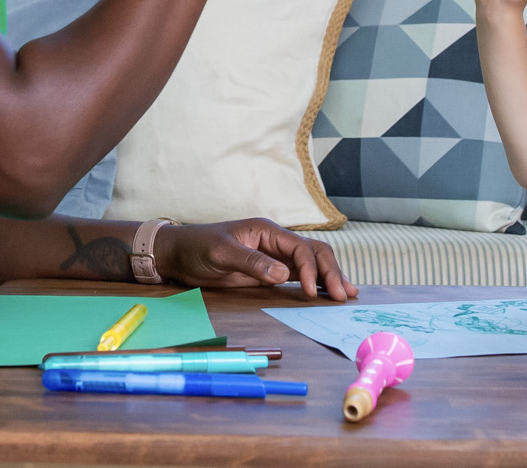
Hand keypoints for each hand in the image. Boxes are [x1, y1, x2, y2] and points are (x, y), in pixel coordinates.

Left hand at [155, 218, 355, 300]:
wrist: (178, 254)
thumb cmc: (197, 247)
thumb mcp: (221, 253)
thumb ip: (252, 262)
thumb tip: (284, 275)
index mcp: (267, 231)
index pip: (300, 248)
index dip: (310, 269)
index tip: (312, 292)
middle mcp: (276, 242)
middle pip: (314, 252)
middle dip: (331, 272)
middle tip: (344, 294)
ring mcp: (274, 257)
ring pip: (311, 263)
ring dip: (329, 276)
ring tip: (347, 293)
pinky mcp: (269, 271)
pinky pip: (298, 275)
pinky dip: (316, 283)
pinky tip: (327, 293)